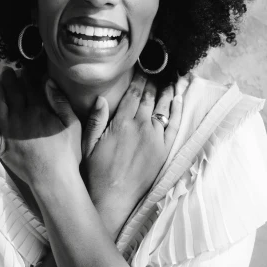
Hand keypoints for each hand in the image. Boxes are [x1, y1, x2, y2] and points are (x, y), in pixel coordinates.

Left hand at [0, 68, 81, 186]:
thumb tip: (49, 82)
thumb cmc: (67, 153)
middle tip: (5, 69)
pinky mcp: (0, 143)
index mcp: (40, 110)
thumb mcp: (72, 124)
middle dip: (8, 78)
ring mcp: (8, 130)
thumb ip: (60, 102)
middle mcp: (21, 116)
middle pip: (13, 91)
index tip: (24, 68)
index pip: (31, 86)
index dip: (27, 75)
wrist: (54, 178)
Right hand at [81, 68, 181, 227]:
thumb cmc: (96, 172)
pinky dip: (178, 110)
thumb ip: (95, 120)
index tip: (142, 69)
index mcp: (121, 122)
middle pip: (149, 97)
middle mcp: (141, 126)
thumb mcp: (87, 144)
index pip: (133, 94)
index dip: (138, 79)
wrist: (113, 197)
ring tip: (171, 79)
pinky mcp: (164, 150)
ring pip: (164, 107)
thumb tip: (102, 98)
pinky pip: (175, 125)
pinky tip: (179, 99)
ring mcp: (155, 138)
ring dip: (168, 91)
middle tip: (157, 70)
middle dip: (153, 82)